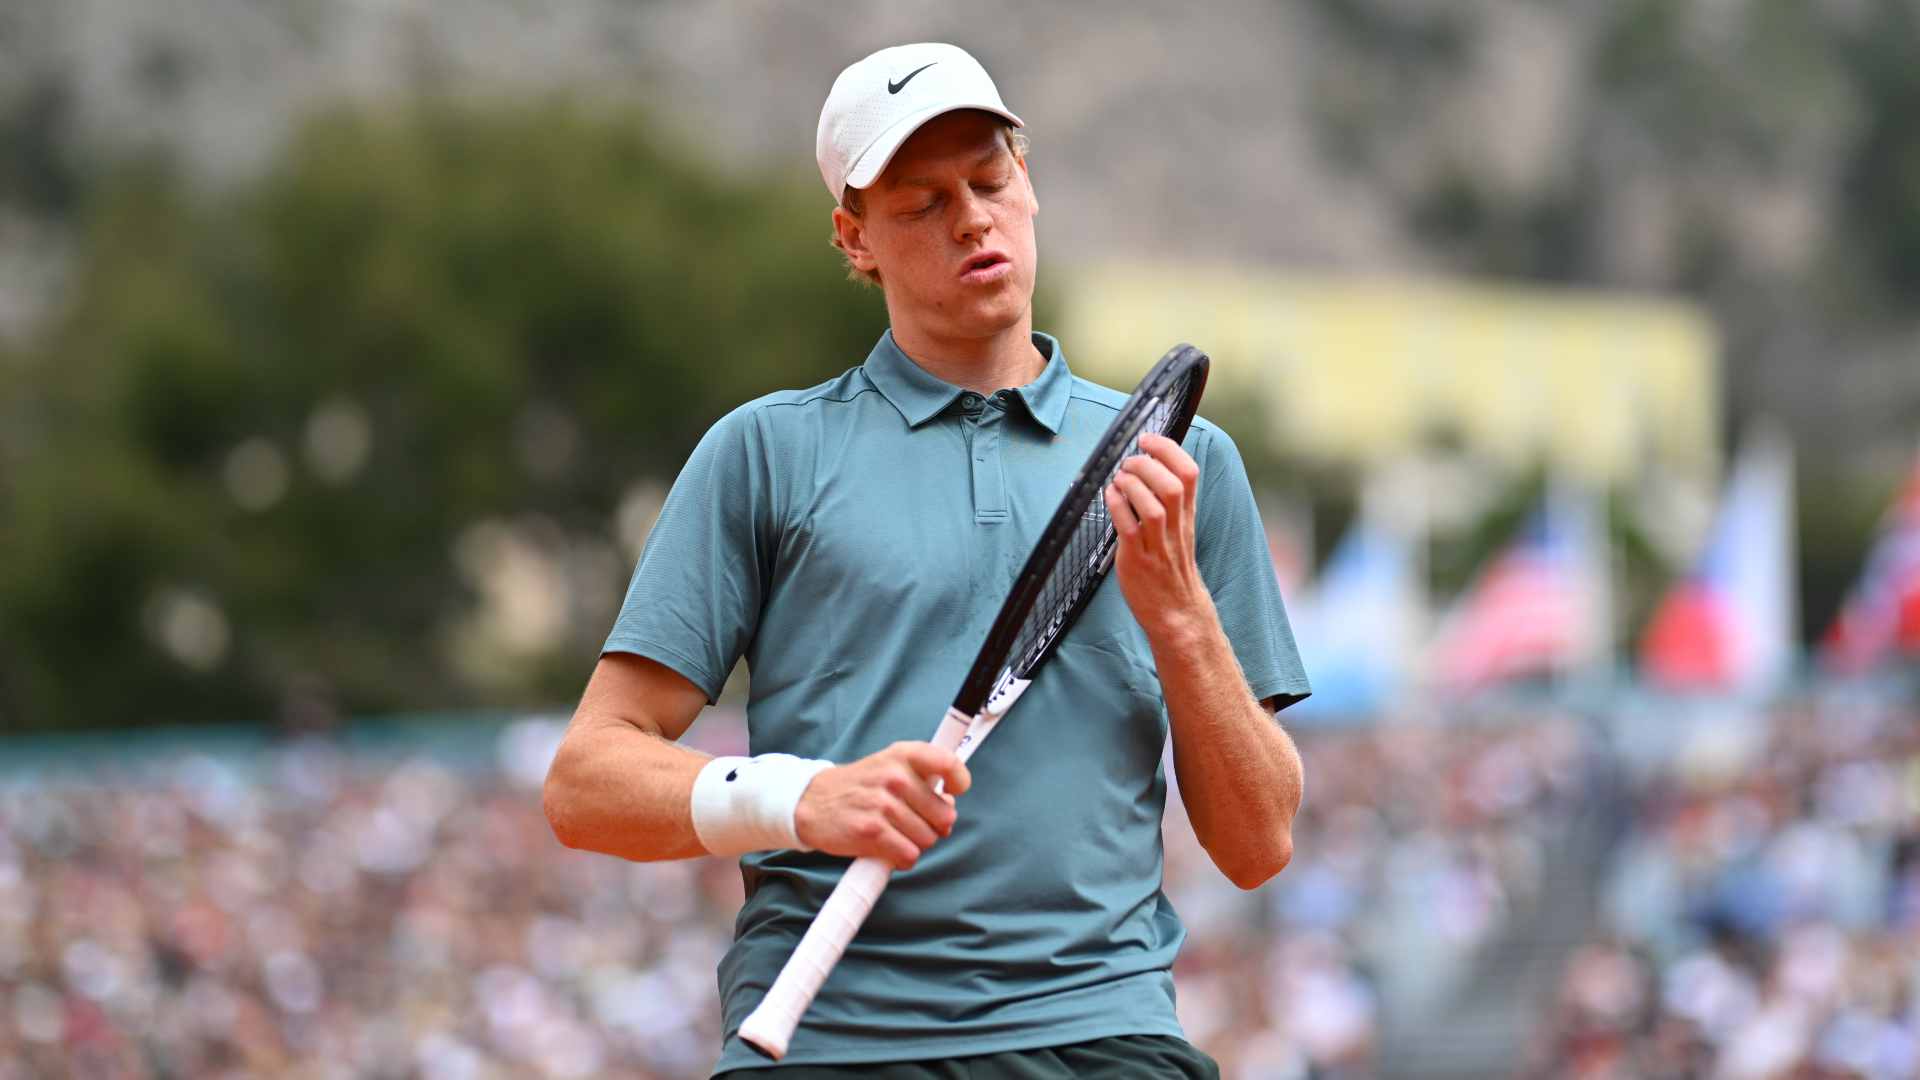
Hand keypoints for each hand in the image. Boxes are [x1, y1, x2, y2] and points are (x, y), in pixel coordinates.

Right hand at [794, 741, 970, 869]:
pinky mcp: (871, 832)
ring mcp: (882, 804)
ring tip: (895, 833)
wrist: (812, 802)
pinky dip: (902, 858)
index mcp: (903, 755)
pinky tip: (888, 848)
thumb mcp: (890, 765)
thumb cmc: (859, 787)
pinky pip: (908, 855)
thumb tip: (949, 807)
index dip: (959, 781)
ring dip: (915, 843)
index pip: (948, 763)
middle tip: (912, 822)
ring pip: (928, 839)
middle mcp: (894, 776)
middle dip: (934, 826)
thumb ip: (923, 779)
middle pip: (944, 816)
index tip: (952, 792)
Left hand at [1103, 433, 1210, 641]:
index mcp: (1186, 516)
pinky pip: (1129, 529)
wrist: (1176, 612)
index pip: (1189, 473)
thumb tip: (1148, 466)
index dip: (1169, 450)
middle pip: (1173, 485)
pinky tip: (1110, 496)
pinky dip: (1117, 506)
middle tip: (1130, 460)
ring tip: (1120, 478)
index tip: (1149, 439)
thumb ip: (1168, 501)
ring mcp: (1157, 545)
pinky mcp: (1137, 560)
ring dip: (1133, 484)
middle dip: (1148, 464)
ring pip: (1153, 506)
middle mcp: (1175, 528)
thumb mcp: (1178, 530)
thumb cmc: (1171, 568)